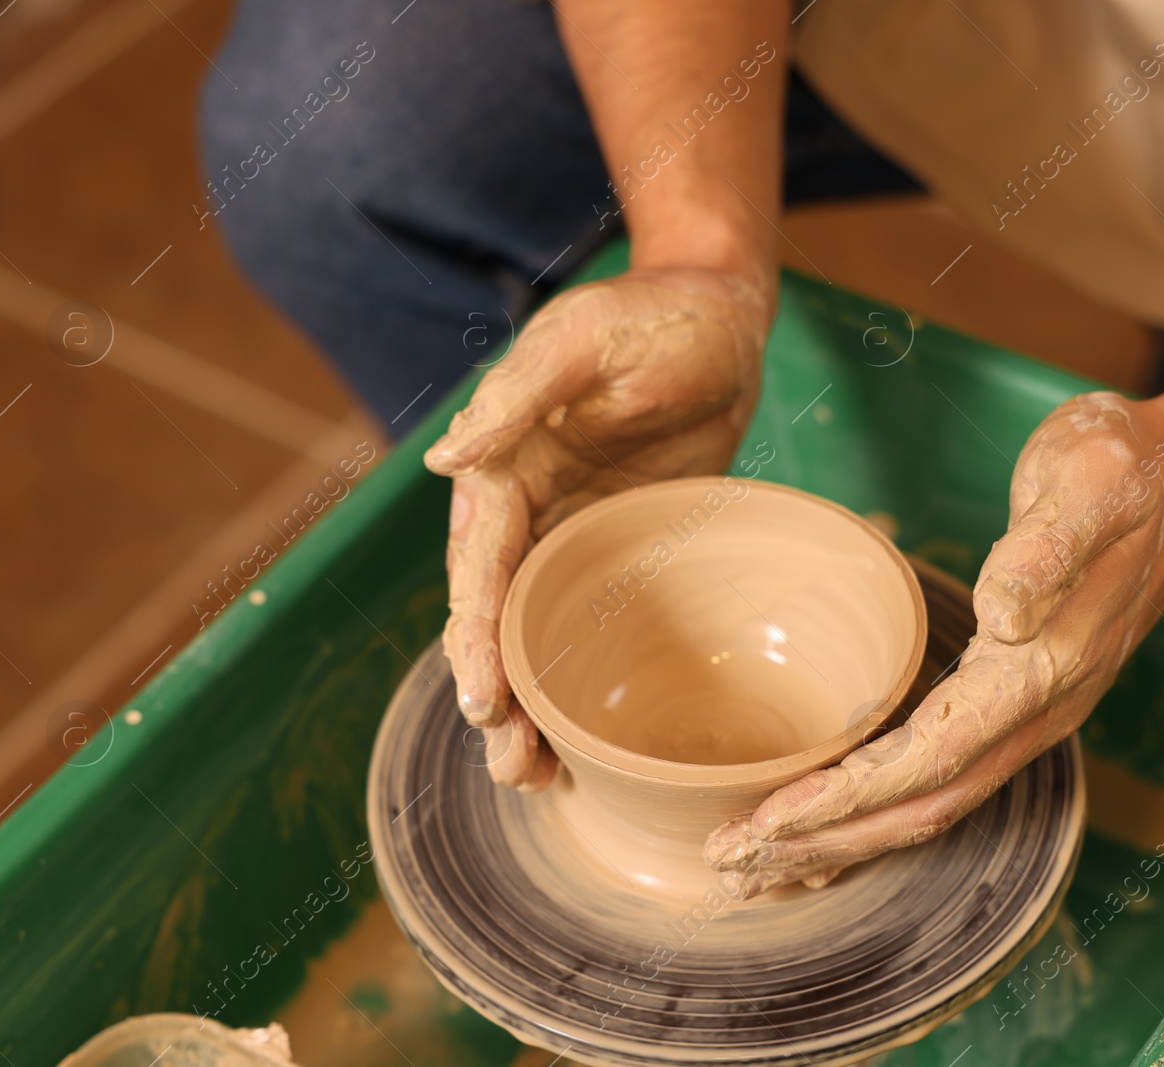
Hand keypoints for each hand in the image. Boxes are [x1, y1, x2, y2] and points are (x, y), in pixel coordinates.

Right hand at [425, 267, 770, 789]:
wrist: (717, 317)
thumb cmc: (648, 318)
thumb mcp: (580, 342)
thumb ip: (516, 399)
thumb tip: (447, 462)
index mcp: (503, 471)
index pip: (480, 568)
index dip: (478, 639)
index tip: (486, 703)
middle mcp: (527, 515)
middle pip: (498, 621)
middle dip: (497, 696)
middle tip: (516, 767)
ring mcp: (574, 540)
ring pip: (537, 638)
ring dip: (533, 708)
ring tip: (538, 779)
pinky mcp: (621, 554)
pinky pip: (594, 627)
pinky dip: (583, 683)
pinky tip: (588, 742)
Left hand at [705, 391, 1163, 894]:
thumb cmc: (1125, 473)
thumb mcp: (1089, 480)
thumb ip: (1048, 546)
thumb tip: (1003, 610)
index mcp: (1043, 670)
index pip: (930, 762)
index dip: (847, 800)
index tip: (769, 822)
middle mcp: (1037, 713)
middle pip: (920, 810)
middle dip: (825, 843)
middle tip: (732, 863)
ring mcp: (1029, 717)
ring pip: (929, 808)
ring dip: (843, 842)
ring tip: (761, 864)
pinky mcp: (1013, 703)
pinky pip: (939, 780)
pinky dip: (875, 816)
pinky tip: (828, 826)